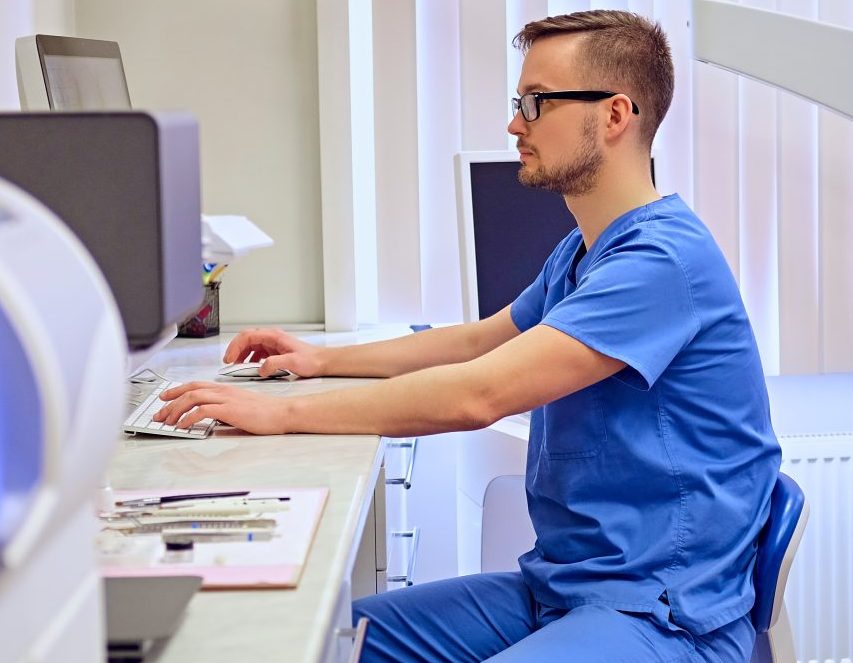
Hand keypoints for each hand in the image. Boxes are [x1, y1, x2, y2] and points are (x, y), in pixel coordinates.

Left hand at [154, 381, 289, 434]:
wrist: (282, 412)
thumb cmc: (266, 412)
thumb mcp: (241, 406)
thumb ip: (225, 407)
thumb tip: (211, 415)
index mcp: (226, 388)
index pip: (196, 385)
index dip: (177, 390)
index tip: (165, 398)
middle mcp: (223, 390)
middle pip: (190, 390)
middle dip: (171, 402)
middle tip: (159, 414)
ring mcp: (226, 399)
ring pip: (192, 398)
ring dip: (176, 410)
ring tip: (167, 421)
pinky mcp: (229, 409)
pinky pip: (202, 411)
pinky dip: (188, 418)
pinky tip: (183, 426)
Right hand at [224, 328, 325, 377]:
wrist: (322, 362)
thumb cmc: (311, 360)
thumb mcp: (292, 362)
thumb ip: (275, 364)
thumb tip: (261, 368)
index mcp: (274, 336)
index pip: (247, 336)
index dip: (235, 346)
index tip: (229, 358)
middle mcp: (272, 338)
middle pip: (246, 339)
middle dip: (235, 350)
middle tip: (229, 363)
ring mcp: (273, 344)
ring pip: (251, 346)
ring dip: (242, 355)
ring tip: (237, 367)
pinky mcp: (275, 351)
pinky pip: (257, 353)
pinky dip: (250, 360)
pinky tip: (251, 368)